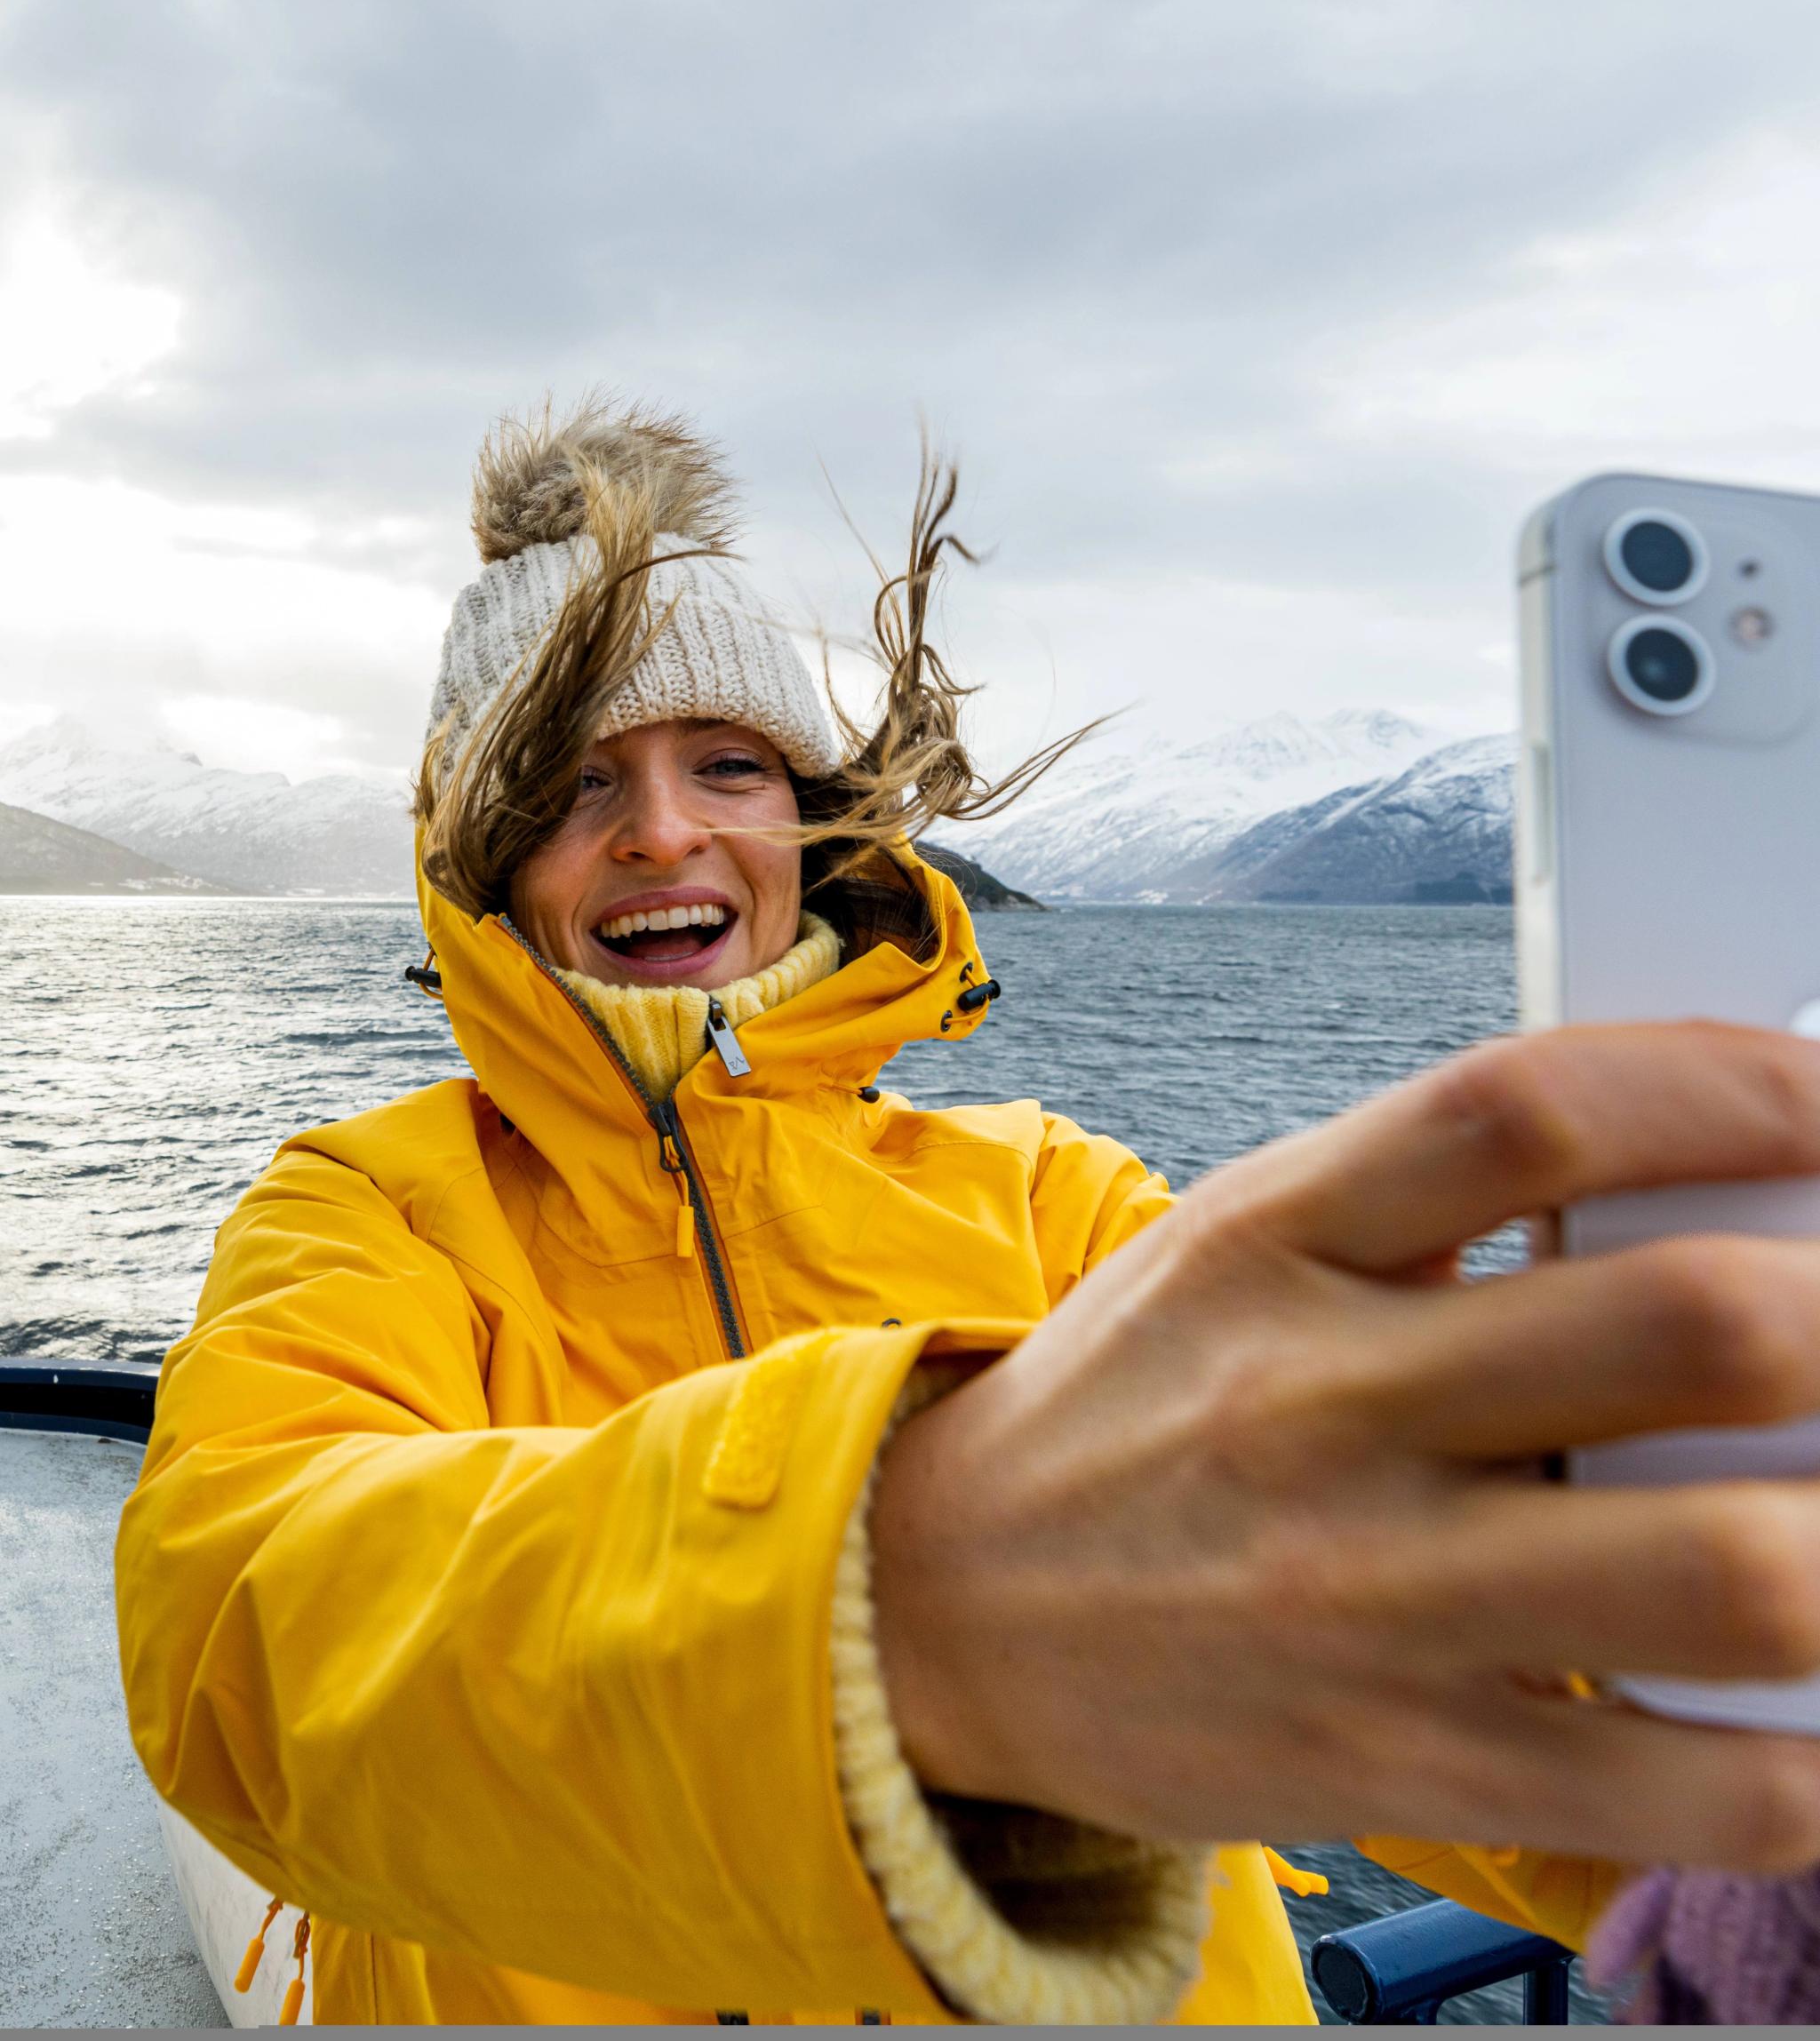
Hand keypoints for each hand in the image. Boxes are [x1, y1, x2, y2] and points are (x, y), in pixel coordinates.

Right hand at [871, 1022, 1819, 1870]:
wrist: (942, 1610)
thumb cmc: (1137, 1406)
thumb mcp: (1242, 1242)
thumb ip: (1432, 1198)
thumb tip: (1697, 1165)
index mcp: (1282, 1236)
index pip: (1526, 1109)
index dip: (1721, 1083)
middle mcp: (1326, 1402)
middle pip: (1675, 1326)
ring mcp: (1369, 1596)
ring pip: (1720, 1571)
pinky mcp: (1403, 1764)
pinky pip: (1681, 1789)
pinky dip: (1811, 1762)